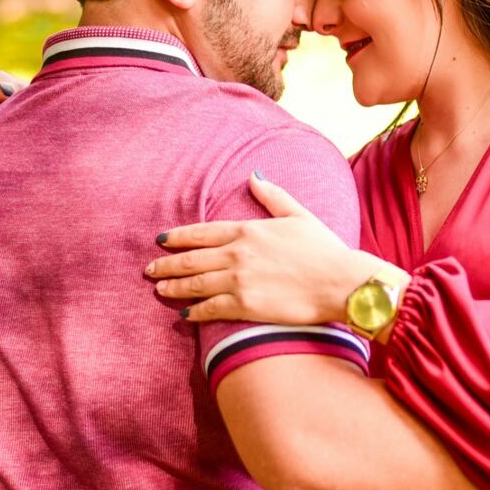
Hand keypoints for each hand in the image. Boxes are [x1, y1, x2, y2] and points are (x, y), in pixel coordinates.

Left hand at [150, 174, 379, 324]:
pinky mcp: (245, 304)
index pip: (202, 233)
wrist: (339, 281)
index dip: (178, 237)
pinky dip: (194, 311)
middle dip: (167, 264)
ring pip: (195, 283)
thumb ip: (273, 196)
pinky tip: (183, 315)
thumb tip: (253, 175)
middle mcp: (237, 253)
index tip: (161, 240)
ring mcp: (238, 279)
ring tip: (159, 289)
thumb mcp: (298, 215)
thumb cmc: (325, 249)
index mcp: (248, 230)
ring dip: (174, 287)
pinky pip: (210, 308)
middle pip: (191, 258)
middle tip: (149, 270)